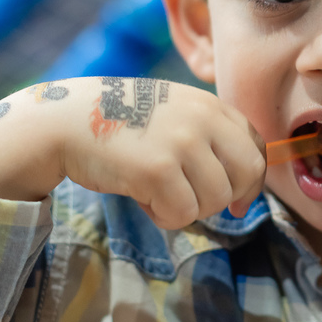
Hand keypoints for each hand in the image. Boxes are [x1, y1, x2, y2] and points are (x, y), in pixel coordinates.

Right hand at [59, 77, 265, 227]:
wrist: (65, 121)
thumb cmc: (121, 124)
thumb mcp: (174, 113)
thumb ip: (209, 137)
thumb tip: (244, 194)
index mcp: (210, 105)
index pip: (256, 146)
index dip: (251, 180)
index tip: (237, 198)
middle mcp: (202, 119)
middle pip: (248, 173)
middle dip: (229, 197)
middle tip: (198, 202)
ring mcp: (182, 143)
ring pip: (216, 200)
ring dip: (188, 208)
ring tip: (157, 191)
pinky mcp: (158, 170)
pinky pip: (183, 214)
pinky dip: (164, 216)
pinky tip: (142, 197)